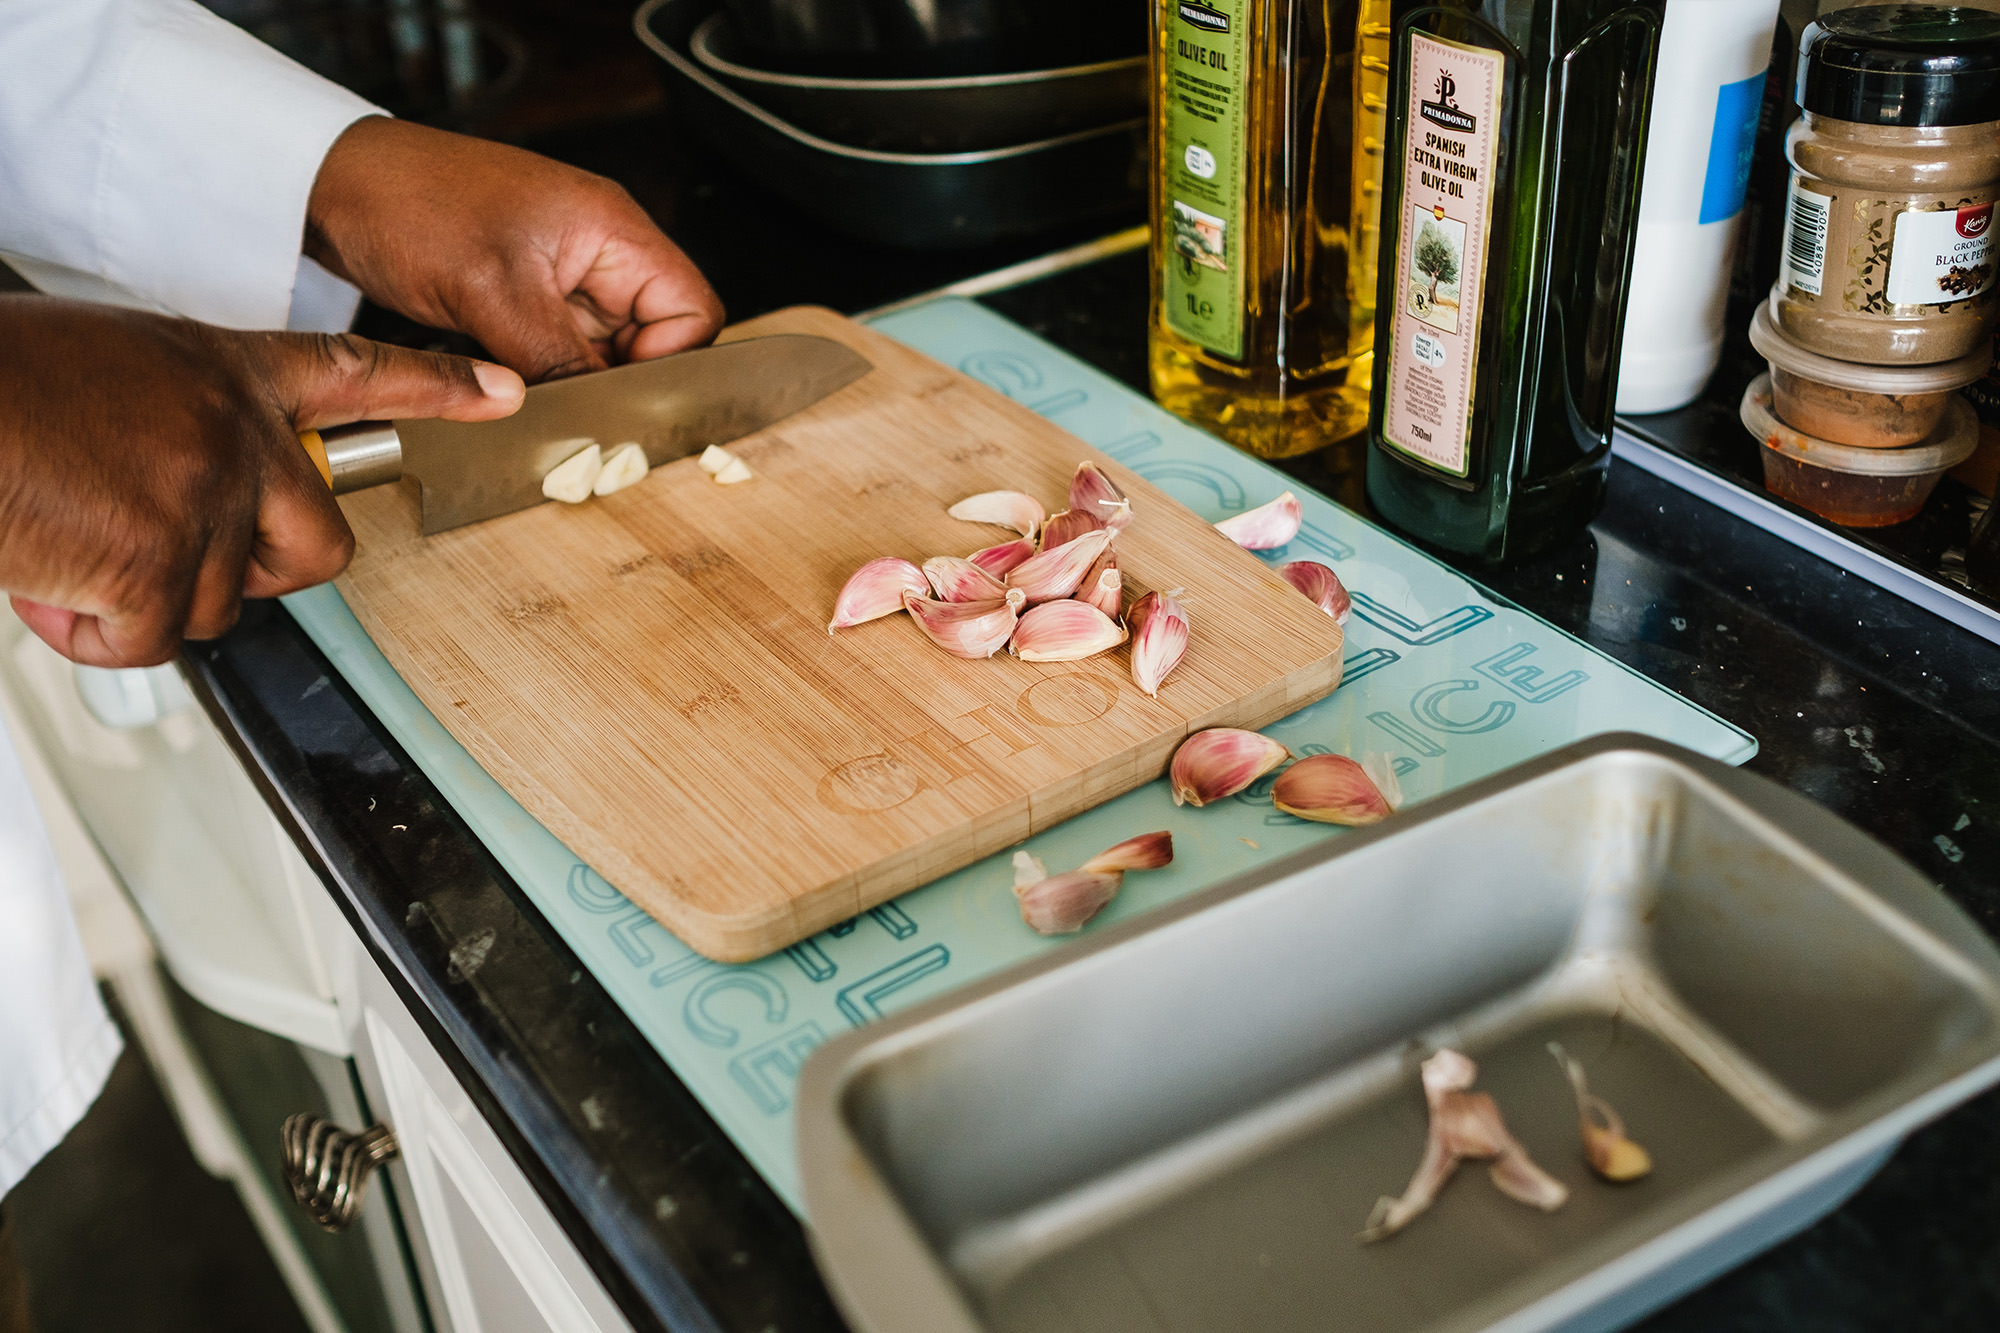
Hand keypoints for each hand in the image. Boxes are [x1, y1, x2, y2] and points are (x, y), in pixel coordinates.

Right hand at [0, 296, 524, 667]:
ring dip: (131, 599)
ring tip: (59, 537)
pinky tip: (41, 571)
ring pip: (211, 604)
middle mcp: (233, 431)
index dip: (433, 387)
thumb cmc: (1, 385)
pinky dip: (83, 631)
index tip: (501, 393)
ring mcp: (204, 496)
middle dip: (261, 573)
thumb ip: (181, 425)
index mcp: (222, 370)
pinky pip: (144, 643)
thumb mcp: (114, 370)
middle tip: (178, 559)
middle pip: (319, 541)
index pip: (352, 372)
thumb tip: (191, 497)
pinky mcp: (156, 558)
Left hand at [305, 117, 724, 382]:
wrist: (328, 182)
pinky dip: (540, 376)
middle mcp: (598, 252)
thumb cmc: (410, 202)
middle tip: (574, 415)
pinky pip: (558, 351)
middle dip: (617, 382)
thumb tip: (600, 424)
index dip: (669, 364)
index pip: (692, 313)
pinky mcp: (523, 296)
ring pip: (601, 354)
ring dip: (572, 383)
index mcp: (614, 231)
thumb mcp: (493, 292)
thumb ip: (559, 361)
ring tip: (531, 396)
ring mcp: (560, 276)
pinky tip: (509, 384)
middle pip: (652, 340)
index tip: (619, 399)